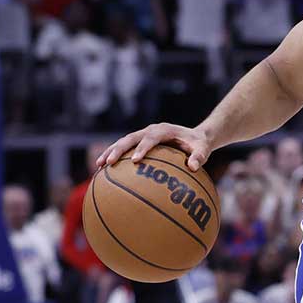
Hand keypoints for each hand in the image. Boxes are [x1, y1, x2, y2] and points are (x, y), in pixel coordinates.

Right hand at [97, 122, 214, 170]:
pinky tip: (103, 172)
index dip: (143, 147)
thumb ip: (199, 156)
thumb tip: (193, 167)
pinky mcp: (139, 142)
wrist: (195, 136)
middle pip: (130, 138)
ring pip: (122, 142)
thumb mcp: (203, 149)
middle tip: (109, 162)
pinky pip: (124, 149)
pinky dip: (114, 157)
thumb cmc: (199, 144)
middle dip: (118, 149)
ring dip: (110, 152)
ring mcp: (143, 135)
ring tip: (99, 166)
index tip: (136, 160)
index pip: (151, 137)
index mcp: (164, 130)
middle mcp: (150, 130)